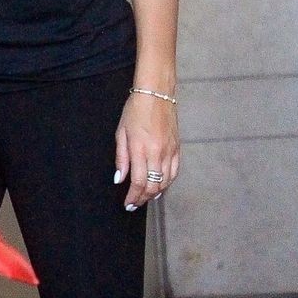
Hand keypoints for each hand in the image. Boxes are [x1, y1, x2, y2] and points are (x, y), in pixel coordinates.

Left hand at [115, 91, 180, 208]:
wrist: (156, 93)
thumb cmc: (135, 111)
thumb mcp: (121, 133)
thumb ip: (121, 158)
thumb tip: (119, 179)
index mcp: (141, 149)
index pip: (139, 182)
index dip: (133, 197)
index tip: (128, 204)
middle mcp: (157, 152)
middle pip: (153, 186)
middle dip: (143, 199)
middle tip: (135, 204)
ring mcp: (169, 151)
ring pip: (165, 181)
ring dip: (155, 193)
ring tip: (145, 198)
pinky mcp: (177, 148)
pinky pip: (174, 171)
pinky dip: (167, 182)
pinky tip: (160, 187)